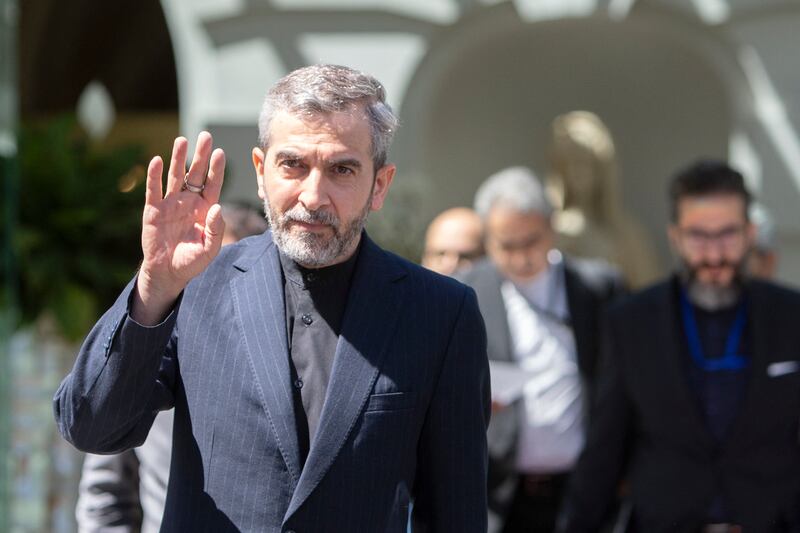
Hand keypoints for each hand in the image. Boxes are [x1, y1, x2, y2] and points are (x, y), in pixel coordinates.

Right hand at [131, 132, 225, 324]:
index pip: (212, 184)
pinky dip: (154, 175)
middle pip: (195, 174)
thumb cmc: (191, 261)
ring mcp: (171, 204)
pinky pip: (154, 190)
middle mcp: (189, 202)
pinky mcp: (153, 209)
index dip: (216, 169)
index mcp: (205, 209)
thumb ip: (215, 230)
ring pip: (175, 176)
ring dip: (178, 158)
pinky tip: (156, 160)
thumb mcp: (209, 249)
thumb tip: (218, 208)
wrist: (168, 273)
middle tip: (205, 136)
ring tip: (182, 140)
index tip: (220, 153)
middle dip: (200, 155)